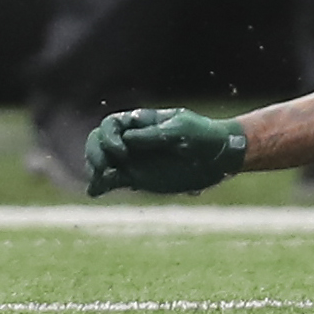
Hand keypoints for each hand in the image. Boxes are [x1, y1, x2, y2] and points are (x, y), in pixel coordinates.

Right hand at [85, 107, 247, 196]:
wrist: (219, 157)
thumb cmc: (204, 136)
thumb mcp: (182, 131)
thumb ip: (154, 135)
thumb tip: (126, 139)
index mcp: (142, 122)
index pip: (111, 124)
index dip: (108, 136)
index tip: (122, 150)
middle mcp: (133, 140)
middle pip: (98, 141)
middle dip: (94, 153)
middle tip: (104, 168)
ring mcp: (133, 159)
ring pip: (101, 161)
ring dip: (94, 169)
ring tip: (101, 180)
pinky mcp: (136, 178)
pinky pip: (110, 181)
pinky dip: (99, 185)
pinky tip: (96, 191)